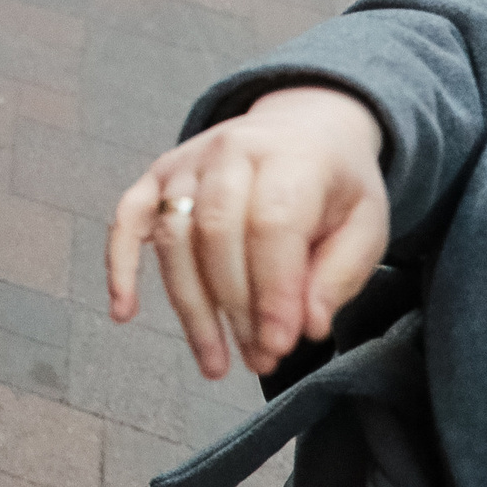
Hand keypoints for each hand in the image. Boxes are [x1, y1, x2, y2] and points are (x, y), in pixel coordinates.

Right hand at [107, 85, 388, 380]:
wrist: (303, 125)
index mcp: (288, 157)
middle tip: (259, 360)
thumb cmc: (335, 184)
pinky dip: (120, 265)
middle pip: (216, 234)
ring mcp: (185, 162)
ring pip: (173, 237)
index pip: (271, 225)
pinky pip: (127, 220)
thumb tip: (306, 326)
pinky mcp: (156, 176)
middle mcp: (229, 151)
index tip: (281, 345)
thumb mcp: (366, 224)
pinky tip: (123, 311)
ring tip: (214, 361)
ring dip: (190, 307)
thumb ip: (339, 275)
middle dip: (235, 307)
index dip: (273, 291)